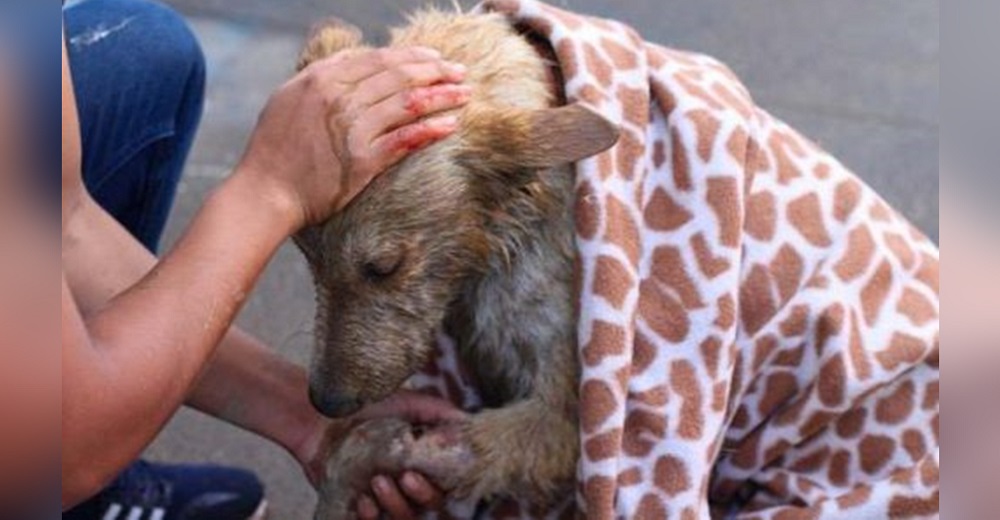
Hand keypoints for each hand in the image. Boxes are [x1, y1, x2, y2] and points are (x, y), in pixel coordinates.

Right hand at [236, 47, 470, 229]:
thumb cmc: (275, 148)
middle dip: (436, 71)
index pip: (379, 58)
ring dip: (443, 96)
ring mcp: (353, 128)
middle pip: (400, 76)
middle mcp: (340, 98)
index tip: (436, 58)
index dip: (413, 56)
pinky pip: (406, 139)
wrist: (266, 191)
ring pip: (409, 103)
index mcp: (322, 78)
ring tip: (465, 94)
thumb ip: (323, 73)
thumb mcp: (289, 96)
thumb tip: (355, 55)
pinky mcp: (363, 160)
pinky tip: (451, 125)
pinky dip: (432, 130)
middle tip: (460, 72)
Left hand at [296, 391, 465, 518]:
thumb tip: (467, 421)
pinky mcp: (358, 508)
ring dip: (394, 503)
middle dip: (420, 495)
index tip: (431, 468)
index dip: (443, 484)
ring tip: (377, 481)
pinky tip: (363, 501)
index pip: (445, 485)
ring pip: (403, 517)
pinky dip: (371, 516)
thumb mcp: (406, 403)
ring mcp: (383, 498)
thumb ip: (437, 411)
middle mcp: (406, 485)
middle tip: (404, 476)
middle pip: (429, 506)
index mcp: (423, 464)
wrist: (321, 418)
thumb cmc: (366, 409)